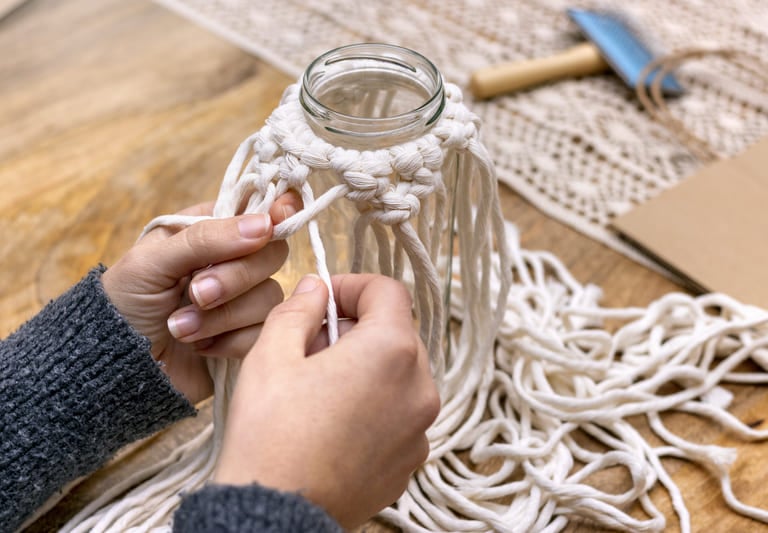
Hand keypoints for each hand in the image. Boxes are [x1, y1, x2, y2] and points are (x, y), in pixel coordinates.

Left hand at [101, 193, 300, 403]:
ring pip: (270, 297)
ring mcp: (243, 301)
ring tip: (180, 329)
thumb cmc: (123, 304)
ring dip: (222, 316)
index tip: (273, 223)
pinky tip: (201, 347)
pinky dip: (230, 342)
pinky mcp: (247, 337)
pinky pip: (265, 332)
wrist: (115, 367)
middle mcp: (233, 261)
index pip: (258, 211)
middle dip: (235, 279)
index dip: (276, 213)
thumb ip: (206, 239)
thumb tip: (265, 224)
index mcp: (210, 230)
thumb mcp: (152, 262)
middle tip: (196, 294)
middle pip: (272, 254)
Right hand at [214, 274, 440, 528]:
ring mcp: (420, 429)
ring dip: (366, 368)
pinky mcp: (410, 461)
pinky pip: (399, 415)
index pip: (388, 291)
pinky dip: (374, 406)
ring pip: (399, 375)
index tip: (323, 300)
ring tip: (320, 388)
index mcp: (392, 351)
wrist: (275, 515)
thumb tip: (316, 287)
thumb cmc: (270, 433)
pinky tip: (334, 423)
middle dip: (356, 329)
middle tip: (311, 346)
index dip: (353, 286)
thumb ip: (299, 309)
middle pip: (396, 333)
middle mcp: (420, 388)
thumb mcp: (272, 354)